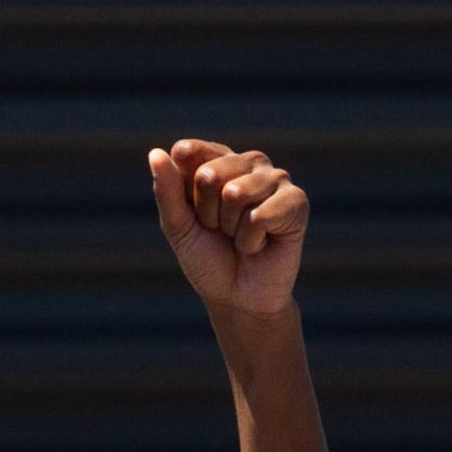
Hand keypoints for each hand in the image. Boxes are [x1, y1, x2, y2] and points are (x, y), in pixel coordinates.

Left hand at [150, 140, 307, 325]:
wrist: (238, 298)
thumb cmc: (208, 258)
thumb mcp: (178, 226)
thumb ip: (167, 191)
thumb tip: (155, 153)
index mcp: (219, 159)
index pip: (188, 153)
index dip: (185, 192)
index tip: (195, 213)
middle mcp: (250, 162)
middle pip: (209, 175)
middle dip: (208, 213)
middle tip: (222, 231)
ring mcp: (276, 179)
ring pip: (236, 194)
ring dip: (231, 228)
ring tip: (241, 237)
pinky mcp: (296, 201)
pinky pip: (260, 215)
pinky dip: (252, 240)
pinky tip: (261, 244)